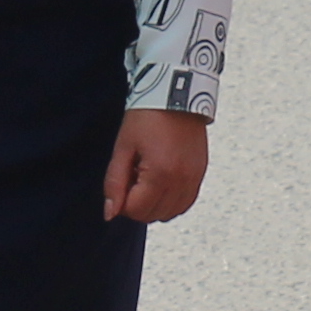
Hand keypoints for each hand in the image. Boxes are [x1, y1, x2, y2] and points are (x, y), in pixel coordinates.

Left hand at [103, 104, 210, 223]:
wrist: (176, 95)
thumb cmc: (148, 116)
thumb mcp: (123, 148)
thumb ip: (115, 183)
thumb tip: (110, 213)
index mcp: (160, 174)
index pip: (137, 210)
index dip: (122, 202)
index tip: (122, 182)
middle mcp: (181, 181)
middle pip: (153, 215)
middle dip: (138, 204)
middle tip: (133, 177)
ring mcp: (194, 178)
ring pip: (171, 213)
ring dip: (155, 204)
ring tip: (148, 178)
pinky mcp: (201, 174)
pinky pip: (186, 202)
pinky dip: (172, 201)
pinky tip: (162, 182)